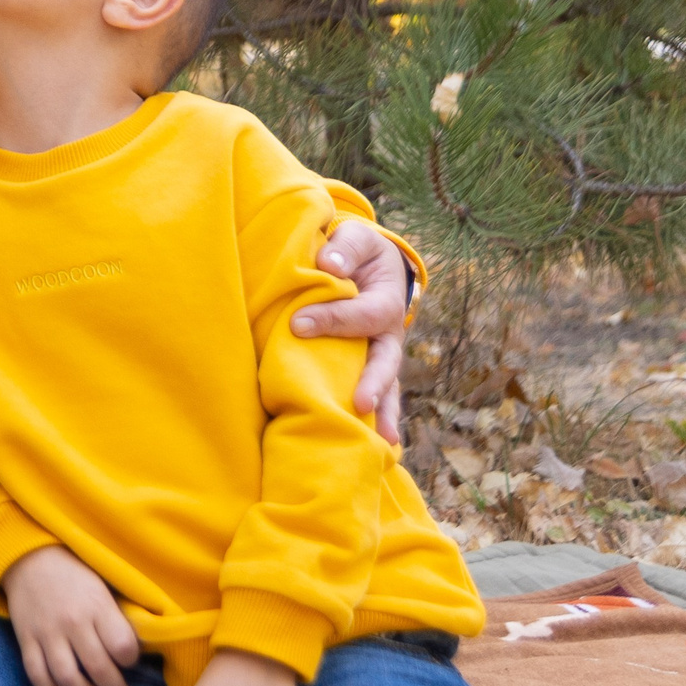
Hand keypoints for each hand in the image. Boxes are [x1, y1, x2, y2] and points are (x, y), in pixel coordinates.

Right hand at [1, 544, 138, 685]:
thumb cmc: (74, 574)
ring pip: (67, 678)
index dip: (131, 660)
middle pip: (98, 668)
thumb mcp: (102, 587)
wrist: (29, 558)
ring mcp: (47, 632)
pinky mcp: (26, 640)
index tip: (130, 662)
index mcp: (96, 605)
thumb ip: (115, 617)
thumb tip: (132, 652)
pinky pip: (37, 675)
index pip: (122, 646)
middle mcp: (72, 621)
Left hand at [296, 218, 410, 444]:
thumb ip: (344, 248)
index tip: (297, 324)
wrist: (371, 265)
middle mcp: (388, 335)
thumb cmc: (357, 252)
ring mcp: (380, 356)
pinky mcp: (367, 369)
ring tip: (382, 443)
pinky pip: (374, 396)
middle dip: (375, 383)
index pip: (362, 315)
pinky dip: (375, 418)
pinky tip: (373, 447)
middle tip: (361, 403)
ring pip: (386, 388)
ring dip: (383, 414)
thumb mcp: (356, 239)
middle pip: (385, 362)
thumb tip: (328, 264)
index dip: (332, 319)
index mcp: (386, 301)